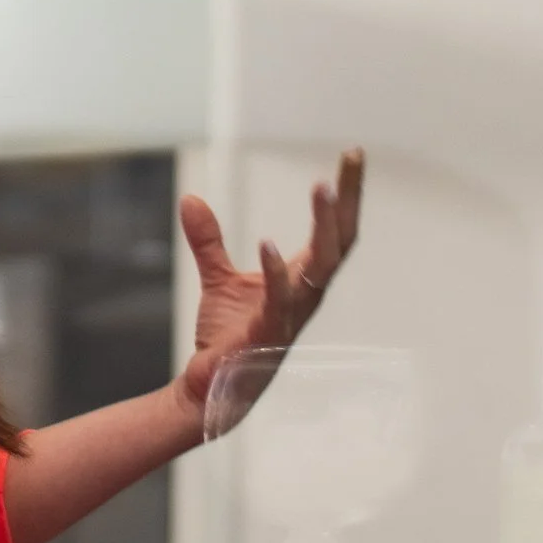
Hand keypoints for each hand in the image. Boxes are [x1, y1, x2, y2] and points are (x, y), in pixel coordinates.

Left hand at [176, 149, 364, 433]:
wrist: (212, 388)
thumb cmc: (230, 337)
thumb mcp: (219, 279)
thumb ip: (208, 241)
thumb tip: (190, 198)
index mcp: (304, 278)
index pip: (335, 230)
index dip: (347, 193)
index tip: (353, 154)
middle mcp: (307, 294)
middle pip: (341, 240)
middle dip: (348, 198)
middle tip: (352, 159)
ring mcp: (292, 313)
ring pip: (322, 267)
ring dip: (324, 226)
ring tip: (322, 188)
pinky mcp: (267, 332)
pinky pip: (279, 299)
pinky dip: (275, 271)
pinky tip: (268, 243)